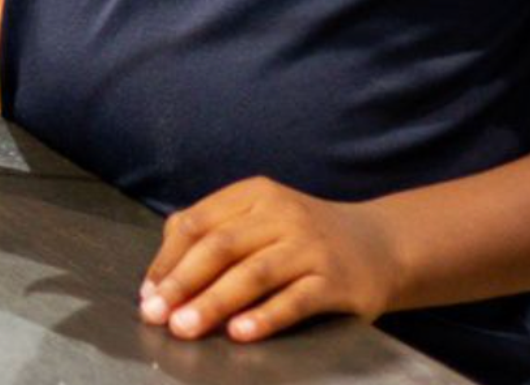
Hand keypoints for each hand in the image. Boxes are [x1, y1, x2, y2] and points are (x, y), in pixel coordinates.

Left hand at [140, 177, 401, 343]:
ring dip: (214, 302)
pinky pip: (295, 299)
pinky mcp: (337, 279)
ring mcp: (311, 245)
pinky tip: (240, 334)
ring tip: (185, 327)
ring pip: (253, 273)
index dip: (168, 260)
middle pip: (220, 246)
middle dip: (183, 282)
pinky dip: (265, 316)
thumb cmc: (303, 238)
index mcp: (254, 194)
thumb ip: (216, 236)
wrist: (381, 245)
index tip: (147, 294)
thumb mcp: (261, 221)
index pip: (197, 223)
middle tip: (156, 315)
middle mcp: (281, 213)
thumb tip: (161, 278)